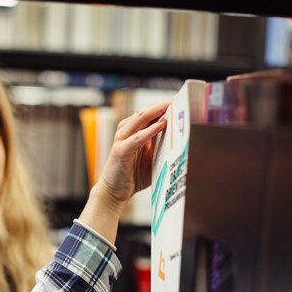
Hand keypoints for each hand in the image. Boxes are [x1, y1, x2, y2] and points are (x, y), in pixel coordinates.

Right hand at [78, 101, 168, 243]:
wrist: (114, 192)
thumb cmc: (132, 176)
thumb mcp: (150, 158)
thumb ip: (158, 145)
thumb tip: (174, 133)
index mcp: (132, 133)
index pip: (148, 114)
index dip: (161, 107)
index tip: (178, 101)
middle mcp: (125, 133)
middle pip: (144, 113)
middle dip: (160, 105)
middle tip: (176, 99)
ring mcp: (121, 141)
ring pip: (139, 120)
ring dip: (155, 112)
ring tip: (170, 106)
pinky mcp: (121, 151)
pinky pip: (137, 138)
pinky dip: (149, 131)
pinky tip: (161, 124)